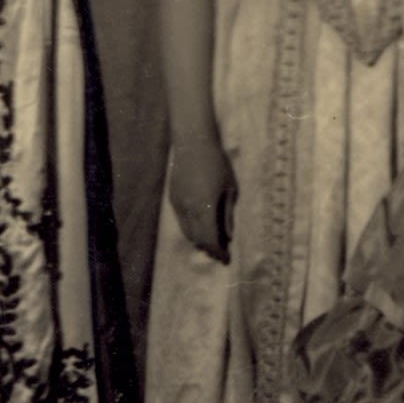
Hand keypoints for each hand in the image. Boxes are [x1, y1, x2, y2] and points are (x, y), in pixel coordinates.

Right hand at [168, 132, 235, 262]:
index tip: (227, 259)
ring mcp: (178, 204)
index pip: (210, 240)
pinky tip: (202, 226)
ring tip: (213, 242)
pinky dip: (192, 228)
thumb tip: (228, 237)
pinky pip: (182, 221)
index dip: (218, 252)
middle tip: (221, 253)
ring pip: (187, 232)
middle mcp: (188, 209)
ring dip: (199, 240)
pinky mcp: (173, 198)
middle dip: (209, 249)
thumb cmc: (217, 163)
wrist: (193, 143)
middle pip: (197, 239)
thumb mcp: (230, 189)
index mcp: (204, 208)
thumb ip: (228, 214)